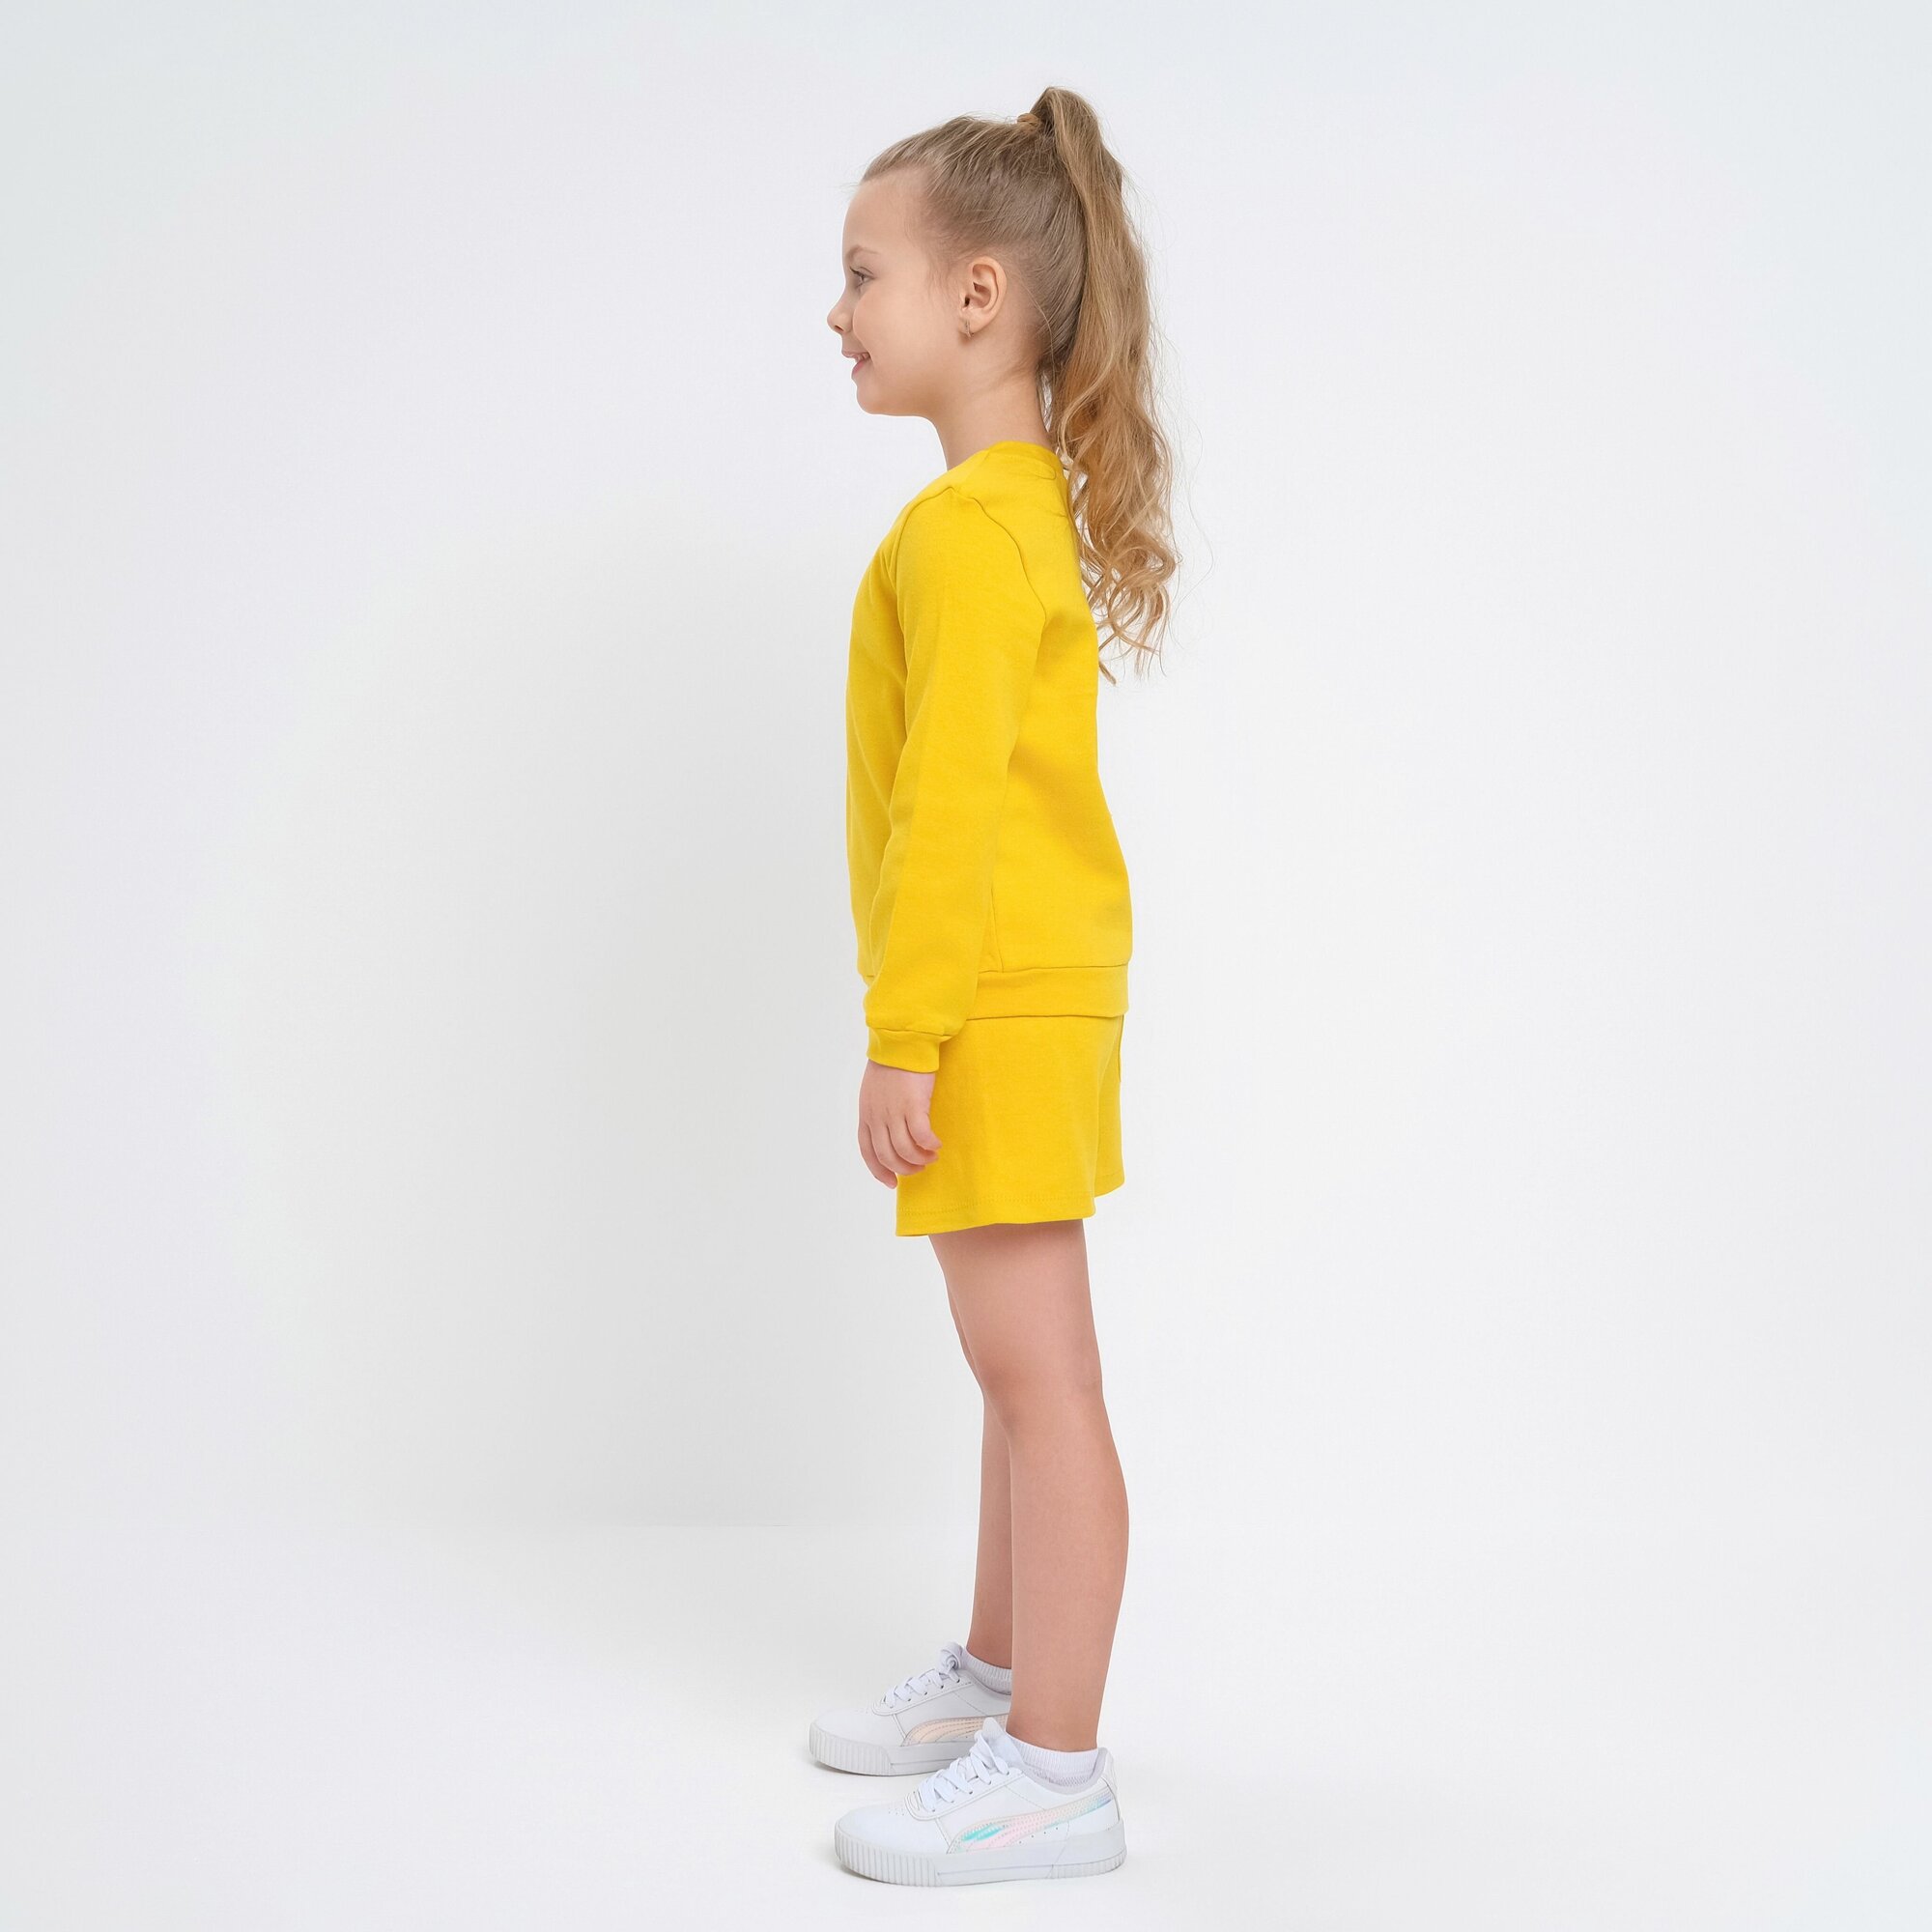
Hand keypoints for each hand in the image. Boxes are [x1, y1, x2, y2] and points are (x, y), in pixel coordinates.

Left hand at [857, 1058, 942, 1187]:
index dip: (879, 1171)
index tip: (891, 1182)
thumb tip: (890, 1131)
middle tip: (920, 1168)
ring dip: (919, 1159)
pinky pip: (922, 1136)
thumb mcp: (874, 1091)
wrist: (902, 1042)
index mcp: (866, 1114)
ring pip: (905, 1150)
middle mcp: (877, 1117)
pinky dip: (930, 1144)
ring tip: (931, 1157)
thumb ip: (879, 1111)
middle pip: (888, 1155)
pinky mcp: (913, 1105)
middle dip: (904, 1168)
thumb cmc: (892, 1063)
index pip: (868, 1152)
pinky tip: (937, 1144)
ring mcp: (894, 1112)